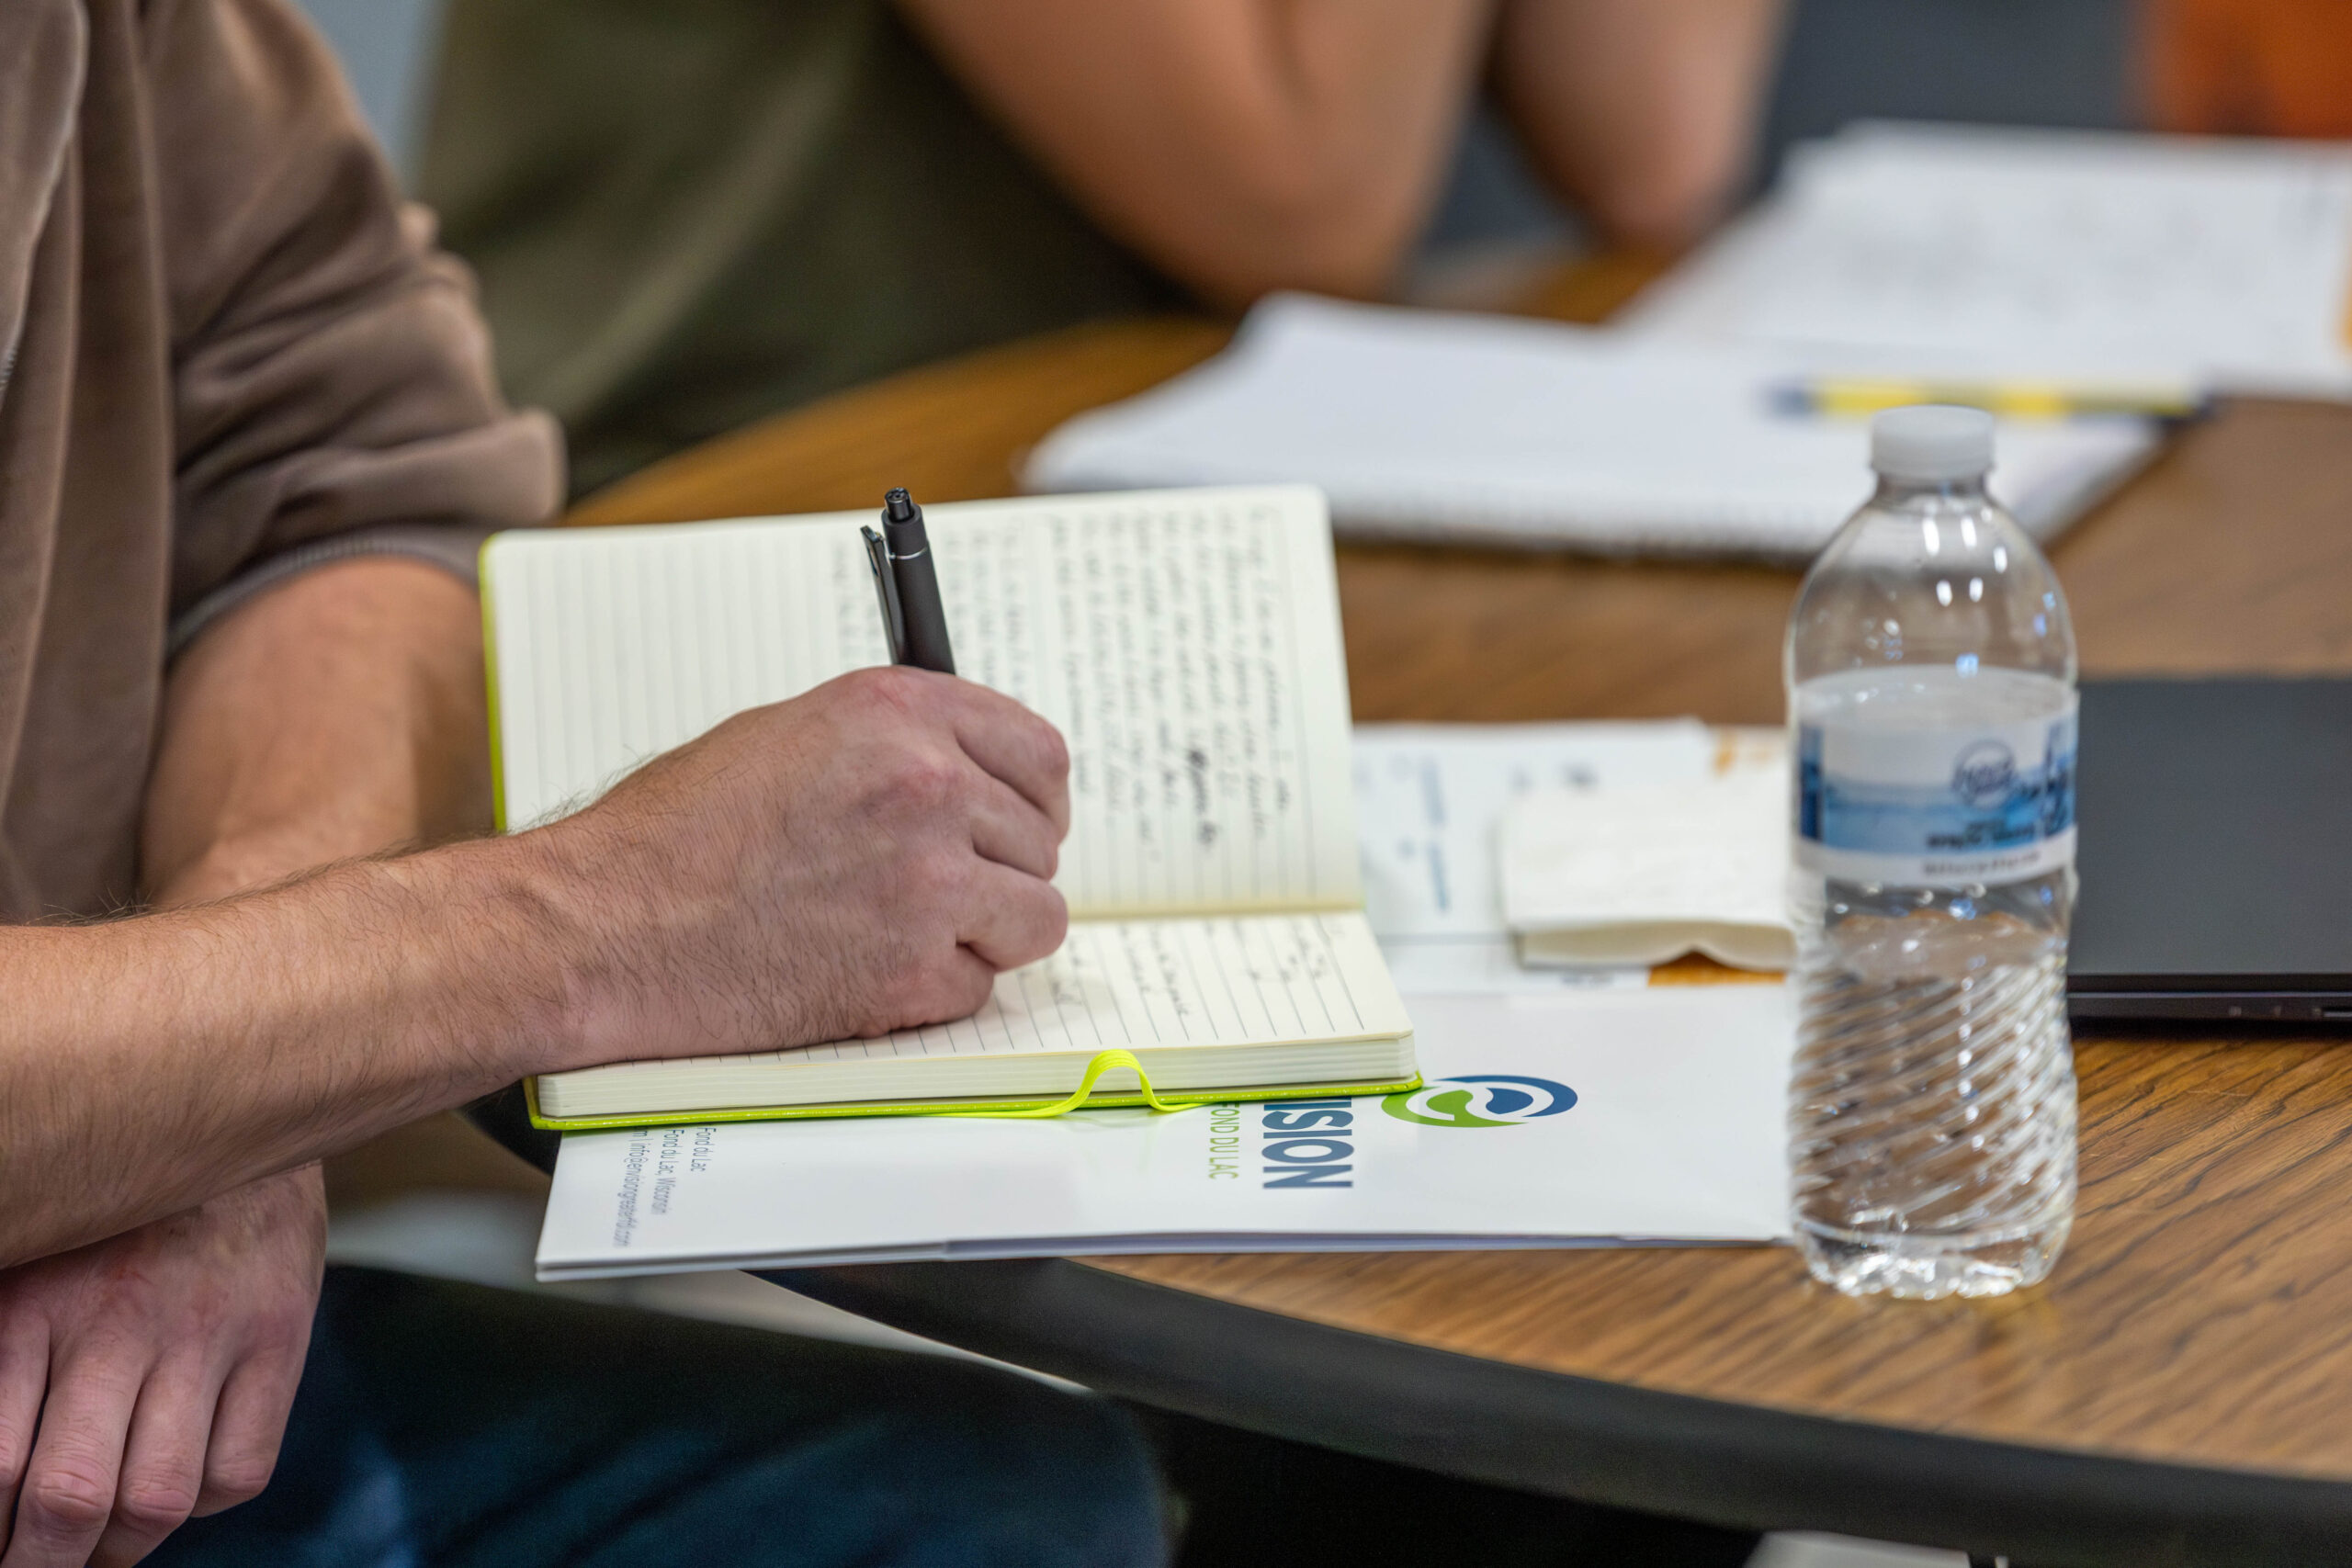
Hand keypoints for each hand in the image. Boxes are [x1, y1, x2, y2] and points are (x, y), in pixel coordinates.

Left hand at [0, 1165, 324, 1567]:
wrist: (233, 1097)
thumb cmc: (106, 1198)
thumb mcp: (27, 1255)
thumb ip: (7, 1352)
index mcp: (35, 1301)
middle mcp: (120, 1320)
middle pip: (67, 1499)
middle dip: (42, 1560)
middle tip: (36, 1563)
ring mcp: (210, 1330)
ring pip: (156, 1499)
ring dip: (120, 1546)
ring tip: (102, 1542)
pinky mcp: (280, 1335)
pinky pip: (236, 1469)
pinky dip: (200, 1500)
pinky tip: (177, 1476)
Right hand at [544, 665, 1072, 1057]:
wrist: (606, 926)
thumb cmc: (677, 835)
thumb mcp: (792, 737)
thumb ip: (895, 744)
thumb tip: (974, 774)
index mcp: (898, 713)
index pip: (1040, 754)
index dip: (1035, 797)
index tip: (1021, 820)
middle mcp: (927, 786)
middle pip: (1040, 841)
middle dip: (1001, 870)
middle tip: (941, 889)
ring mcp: (928, 883)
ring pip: (1035, 917)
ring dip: (988, 932)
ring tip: (914, 932)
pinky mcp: (912, 973)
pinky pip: (979, 985)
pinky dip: (935, 990)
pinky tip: (868, 970)